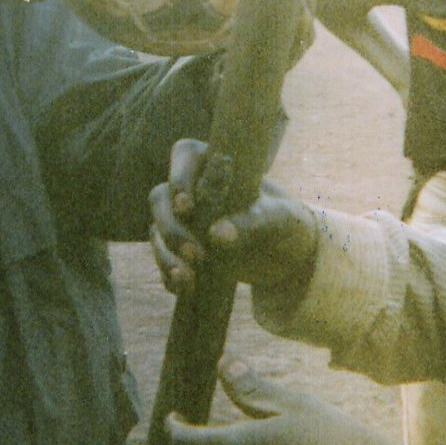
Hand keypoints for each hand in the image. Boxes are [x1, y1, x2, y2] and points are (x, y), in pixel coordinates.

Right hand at [150, 138, 321, 296]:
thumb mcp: (279, 219)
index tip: (187, 206)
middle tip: (195, 254)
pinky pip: (164, 258)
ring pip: (158, 230)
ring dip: (165, 254)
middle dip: (171, 228)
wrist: (287, 255)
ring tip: (187, 278)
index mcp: (215, 164)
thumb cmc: (285, 221)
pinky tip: (183, 288)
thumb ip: (252, 221)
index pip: (184, 156)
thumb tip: (216, 233)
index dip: (179, 178)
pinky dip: (169, 274)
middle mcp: (193, 188)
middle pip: (161, 198)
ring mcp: (183, 219)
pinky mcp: (182, 248)